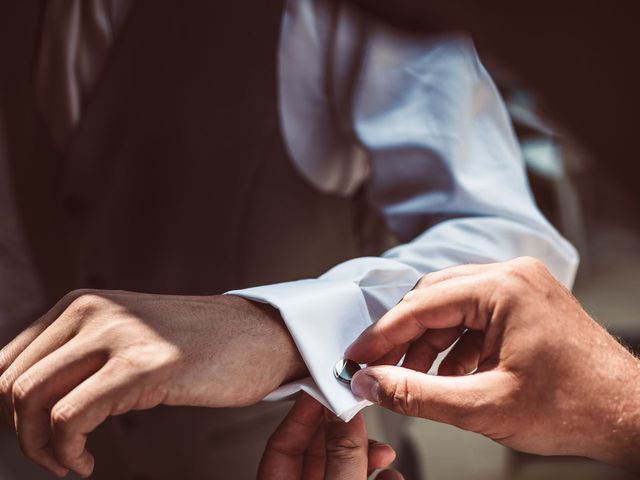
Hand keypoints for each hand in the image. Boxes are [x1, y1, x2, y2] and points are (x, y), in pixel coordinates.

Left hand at [0, 290, 305, 477]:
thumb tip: (25, 401)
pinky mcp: (144, 365)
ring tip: (70, 462)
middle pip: (11, 385)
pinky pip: (70, 419)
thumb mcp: (126, 339)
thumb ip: (80, 357)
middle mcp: (92, 311)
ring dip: (41, 449)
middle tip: (54, 457)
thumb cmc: (198, 347)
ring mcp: (118, 335)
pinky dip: (67, 453)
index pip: (6, 363)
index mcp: (82, 305)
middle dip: (21, 435)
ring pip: (31, 402)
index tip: (36, 436)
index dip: (8, 412)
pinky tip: (87, 463)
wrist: (259, 336)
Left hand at [258, 393, 402, 479]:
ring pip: (343, 468)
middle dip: (344, 432)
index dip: (304, 413)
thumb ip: (341, 455)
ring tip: (384, 451)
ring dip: (368, 454)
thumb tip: (344, 414)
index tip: (324, 390)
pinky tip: (391, 474)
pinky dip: (379, 476)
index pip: (282, 445)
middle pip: (318, 452)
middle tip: (358, 412)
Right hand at [346, 257, 639, 470]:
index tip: (356, 355)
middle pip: (434, 299)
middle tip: (378, 367)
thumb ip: (416, 394)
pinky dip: (456, 348)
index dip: (382, 334)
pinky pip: (475, 319)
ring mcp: (521, 288)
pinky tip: (448, 378)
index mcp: (504, 287)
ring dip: (429, 345)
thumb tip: (370, 384)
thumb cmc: (574, 407)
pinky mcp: (526, 305)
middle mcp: (512, 277)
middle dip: (404, 338)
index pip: (421, 304)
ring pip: (452, 309)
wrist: (631, 416)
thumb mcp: (483, 406)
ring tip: (414, 380)